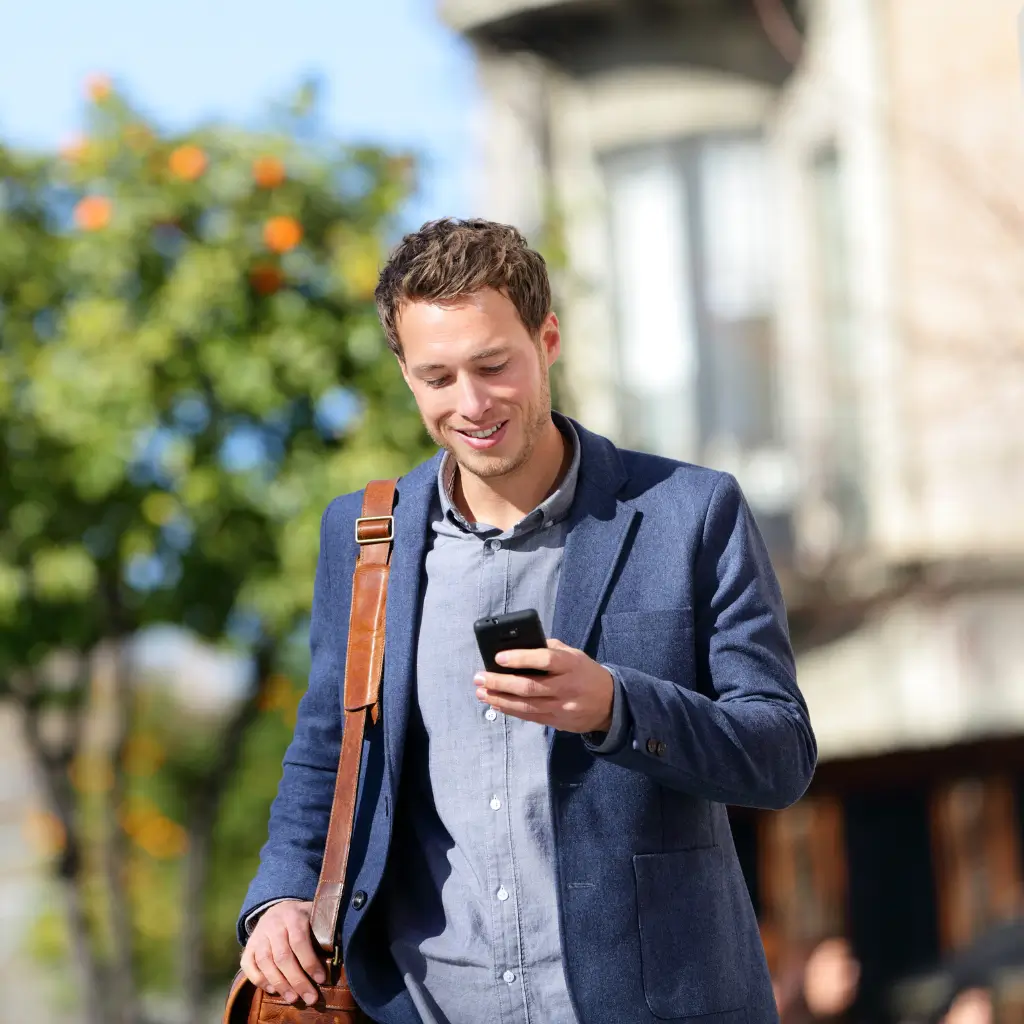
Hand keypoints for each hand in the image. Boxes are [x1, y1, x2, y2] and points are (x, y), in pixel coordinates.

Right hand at [240, 899, 324, 1006]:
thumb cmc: (302, 918)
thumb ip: (322, 932)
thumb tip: (336, 955)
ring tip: (293, 998)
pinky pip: (248, 965)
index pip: (300, 941)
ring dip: (280, 984)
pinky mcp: (248, 946)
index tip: (321, 979)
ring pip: (265, 962)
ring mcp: (258, 936)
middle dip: (297, 980)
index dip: (310, 962)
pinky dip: (259, 980)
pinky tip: (273, 990)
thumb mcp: (314, 916)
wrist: (278, 908)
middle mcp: (273, 925)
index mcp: (293, 916)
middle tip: (310, 998)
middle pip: (283, 956)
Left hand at [475, 638, 613, 733]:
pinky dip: (510, 710)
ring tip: (481, 693)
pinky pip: (529, 717)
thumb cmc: (585, 672)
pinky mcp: (557, 722)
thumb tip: (518, 645)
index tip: (498, 657)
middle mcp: (566, 687)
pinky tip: (496, 704)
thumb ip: (549, 648)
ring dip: (500, 699)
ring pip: (526, 706)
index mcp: (571, 665)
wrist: (609, 703)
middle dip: (500, 683)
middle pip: (529, 687)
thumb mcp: (574, 654)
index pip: (544, 660)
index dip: (520, 658)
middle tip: (479, 678)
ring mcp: (561, 707)